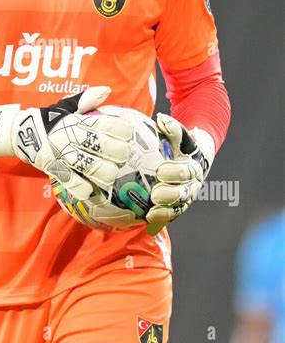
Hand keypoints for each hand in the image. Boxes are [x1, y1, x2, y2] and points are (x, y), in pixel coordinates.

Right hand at [0, 87, 132, 199]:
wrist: (21, 134)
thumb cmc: (49, 120)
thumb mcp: (66, 106)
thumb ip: (86, 99)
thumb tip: (106, 90)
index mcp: (74, 121)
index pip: (100, 123)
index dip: (117, 128)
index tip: (129, 132)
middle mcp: (68, 136)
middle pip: (96, 144)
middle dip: (114, 150)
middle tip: (124, 154)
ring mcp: (60, 154)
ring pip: (85, 164)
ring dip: (102, 171)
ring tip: (113, 175)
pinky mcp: (53, 169)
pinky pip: (69, 180)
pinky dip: (81, 188)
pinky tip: (92, 193)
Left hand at [146, 113, 213, 235]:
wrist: (194, 157)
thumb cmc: (182, 143)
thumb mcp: (179, 135)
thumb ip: (173, 128)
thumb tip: (161, 118)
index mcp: (195, 167)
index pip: (187, 172)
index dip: (175, 173)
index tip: (160, 171)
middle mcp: (194, 184)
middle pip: (185, 192)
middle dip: (170, 194)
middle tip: (155, 194)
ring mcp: (188, 196)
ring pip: (180, 206)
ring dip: (166, 210)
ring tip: (151, 212)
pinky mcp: (180, 206)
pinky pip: (172, 215)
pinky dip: (162, 220)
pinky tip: (149, 224)